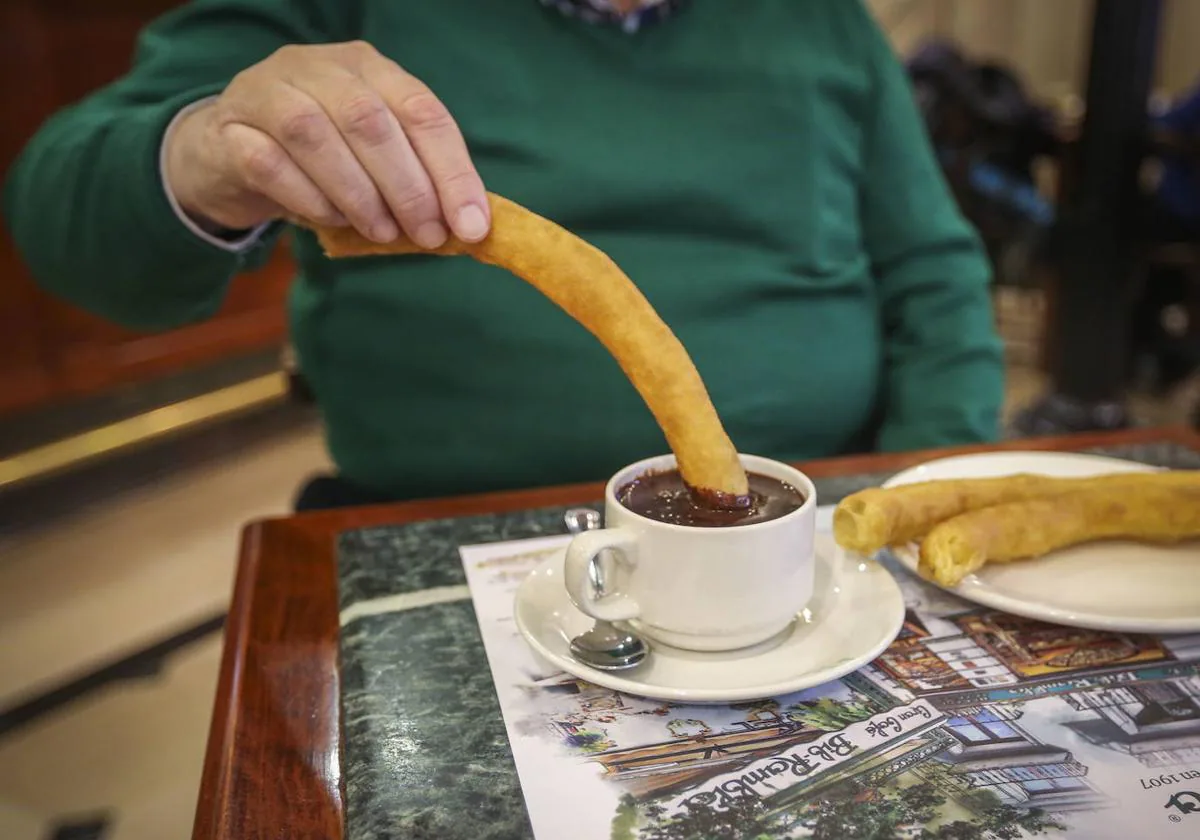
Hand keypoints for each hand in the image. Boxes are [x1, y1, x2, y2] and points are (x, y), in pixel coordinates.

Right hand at [164, 41, 487, 246]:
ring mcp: (267, 92)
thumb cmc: (317, 160)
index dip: (452, 171)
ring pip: (315, 134)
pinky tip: (331, 222)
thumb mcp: (372, 159)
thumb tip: (470, 225)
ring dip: (359, 194)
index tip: (472, 225)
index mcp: (368, 68)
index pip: (422, 111)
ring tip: (383, 233)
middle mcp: (318, 67)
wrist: (225, 153)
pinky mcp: (229, 129)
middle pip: (370, 120)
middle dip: (408, 186)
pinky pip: (270, 163)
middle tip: (428, 234)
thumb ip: (416, 179)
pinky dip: (309, 199)